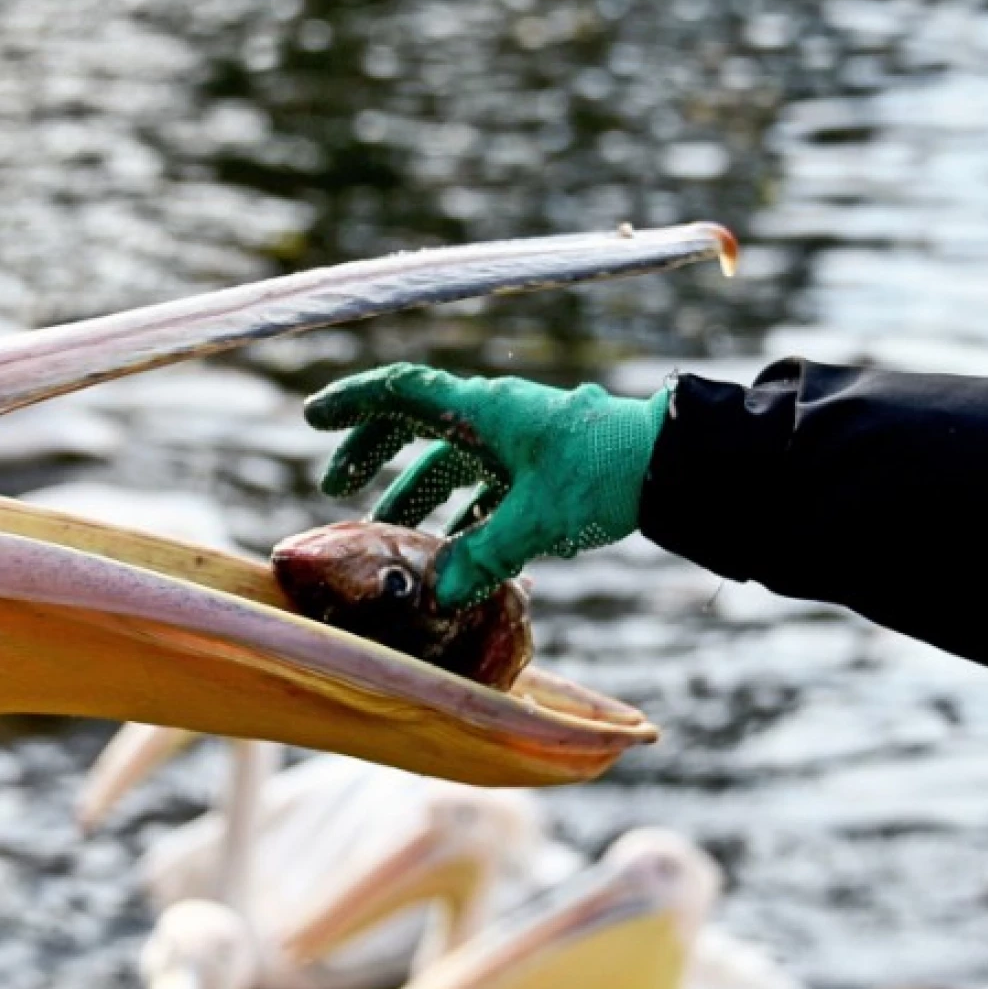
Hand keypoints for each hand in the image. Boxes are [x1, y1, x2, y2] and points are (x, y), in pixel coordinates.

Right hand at [303, 363, 671, 609]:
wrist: (675, 465)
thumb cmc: (604, 475)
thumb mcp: (537, 520)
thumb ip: (482, 558)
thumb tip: (438, 596)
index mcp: (485, 411)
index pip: (402, 392)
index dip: (353, 403)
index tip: (312, 418)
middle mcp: (496, 419)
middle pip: (417, 423)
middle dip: (373, 452)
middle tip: (336, 485)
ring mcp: (520, 442)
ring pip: (451, 460)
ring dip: (416, 492)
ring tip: (388, 533)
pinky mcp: (542, 468)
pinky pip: (486, 485)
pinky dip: (463, 513)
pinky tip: (454, 553)